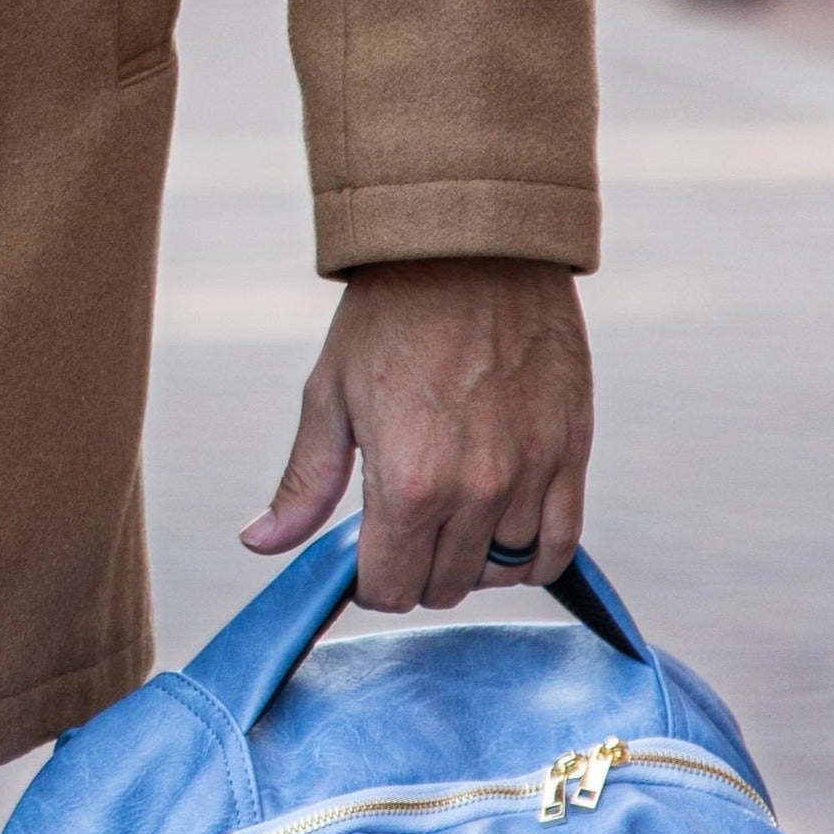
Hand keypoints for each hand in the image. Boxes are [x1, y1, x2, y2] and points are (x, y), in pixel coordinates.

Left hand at [240, 256, 594, 611]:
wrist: (472, 245)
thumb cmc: (390, 315)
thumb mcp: (329, 396)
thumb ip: (304, 484)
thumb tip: (261, 545)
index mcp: (406, 485)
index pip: (389, 589)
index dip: (370, 582)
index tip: (367, 555)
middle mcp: (474, 490)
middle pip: (445, 586)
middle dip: (417, 570)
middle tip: (407, 530)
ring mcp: (530, 472)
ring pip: (502, 571)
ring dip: (473, 561)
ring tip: (453, 521)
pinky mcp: (572, 450)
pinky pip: (561, 543)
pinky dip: (532, 555)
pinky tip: (507, 534)